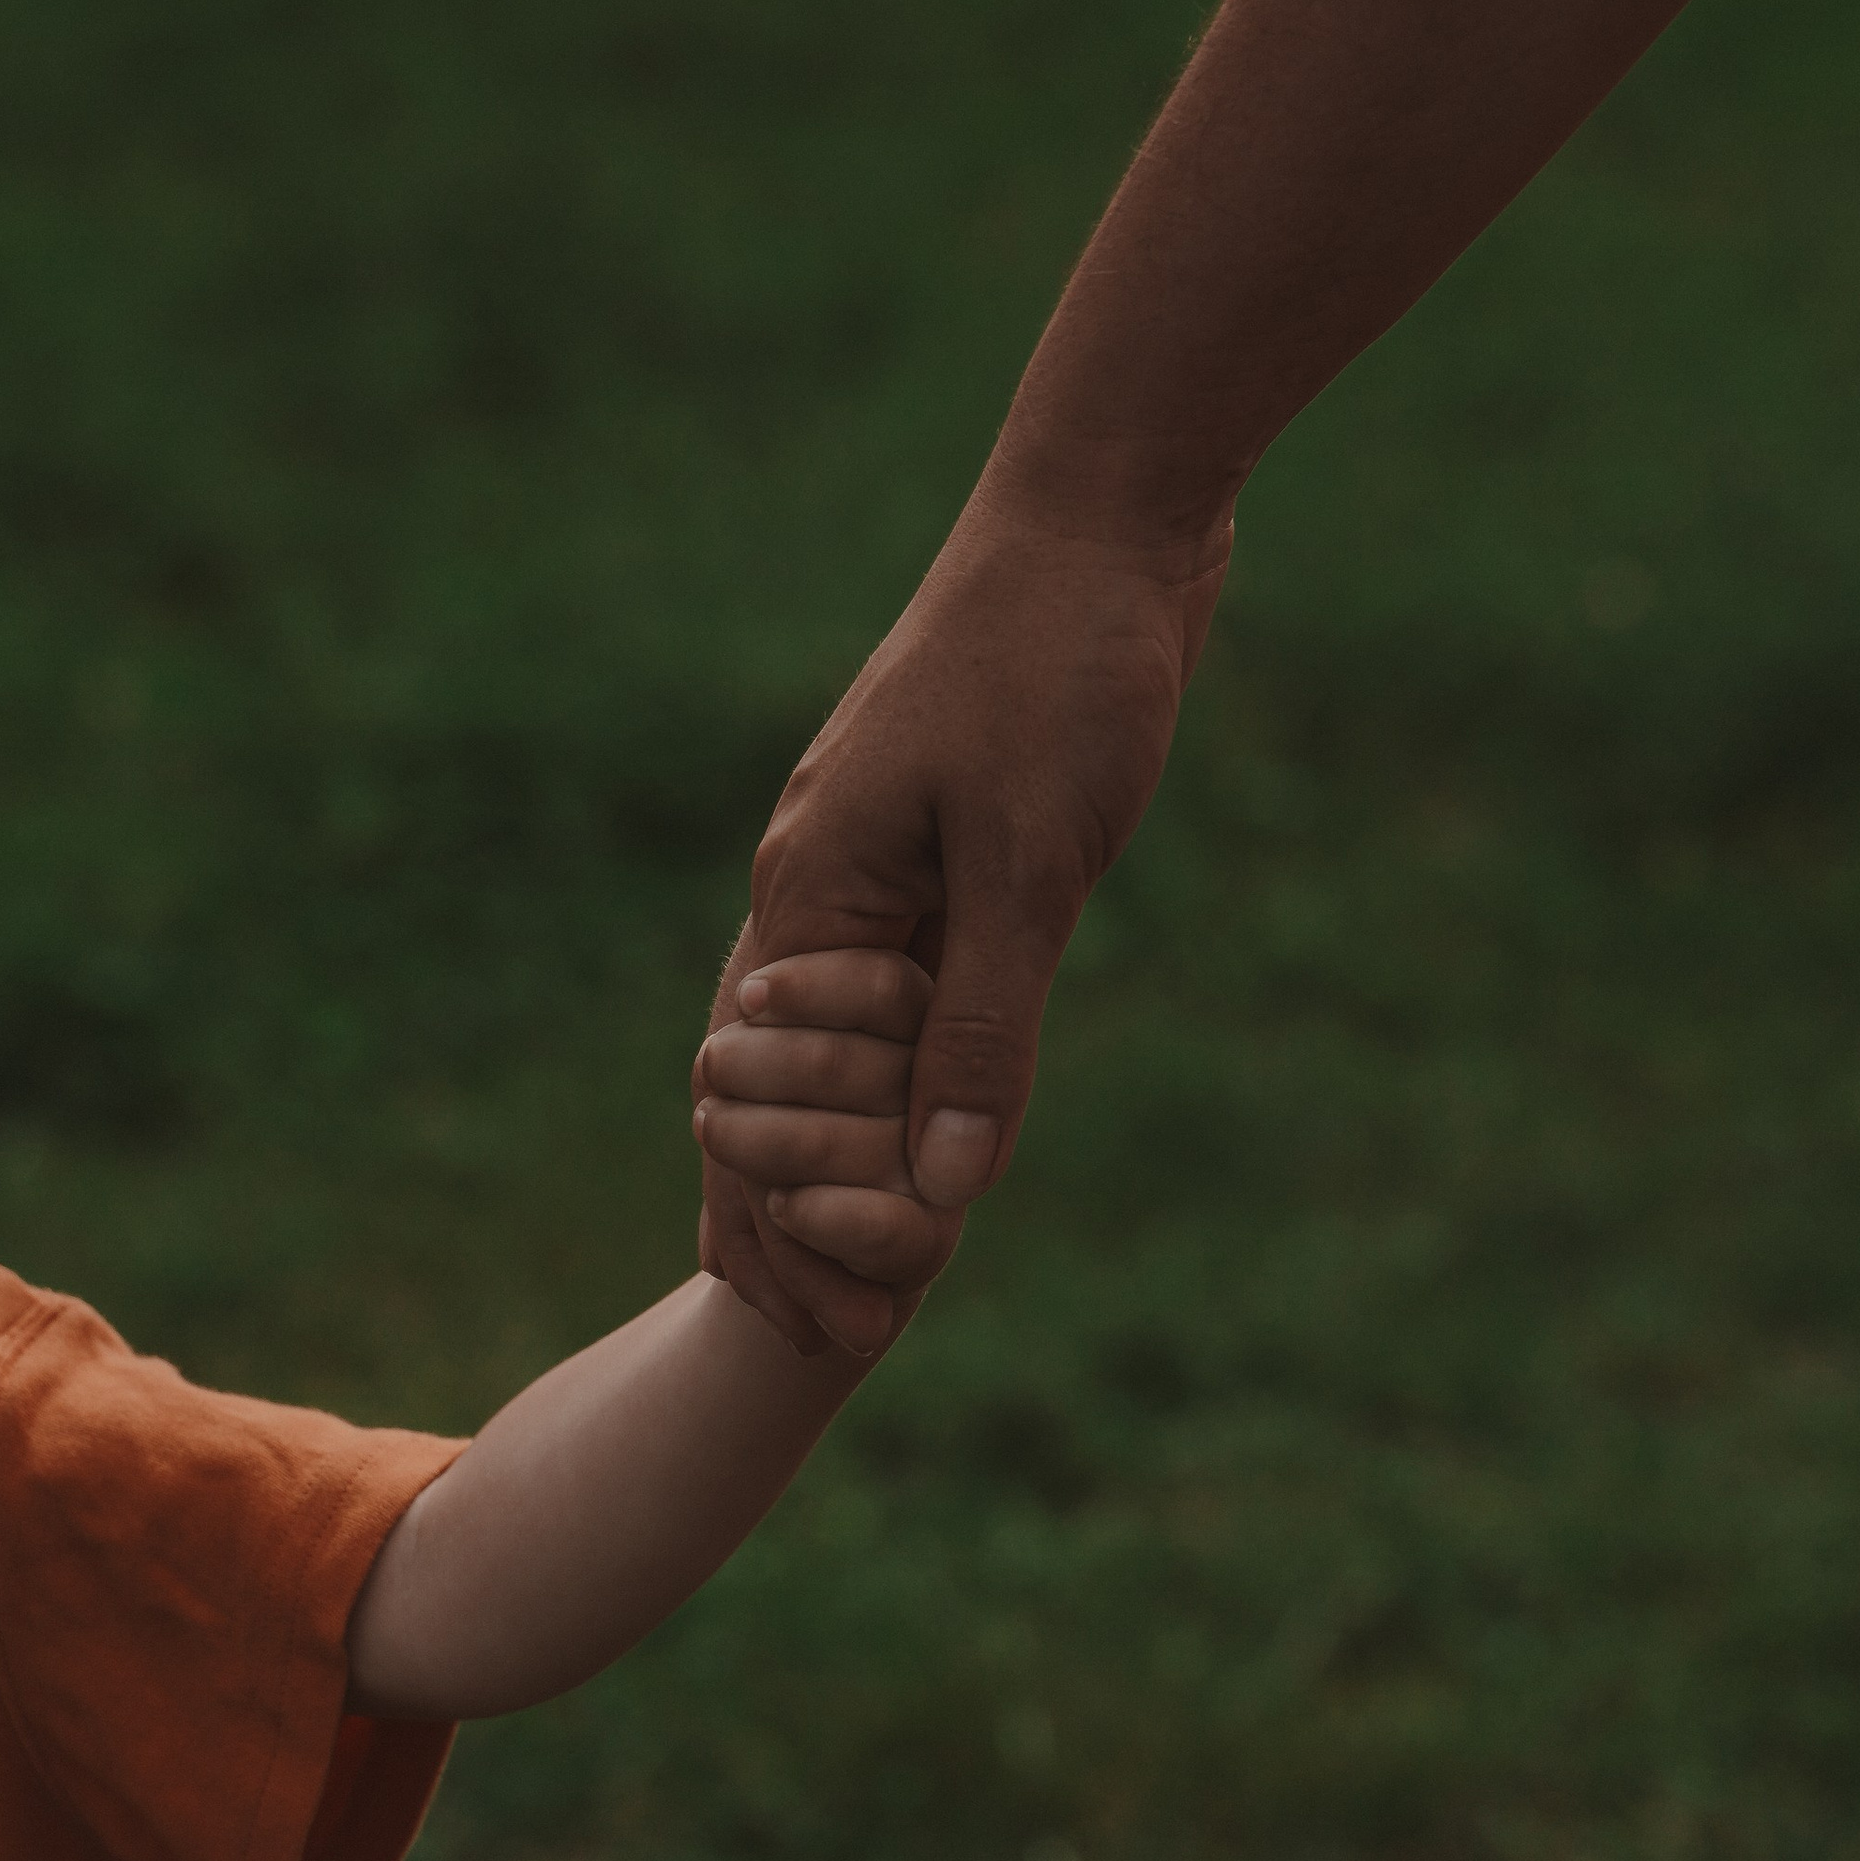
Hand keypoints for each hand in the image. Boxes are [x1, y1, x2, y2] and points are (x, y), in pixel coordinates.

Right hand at [700, 486, 1226, 1353]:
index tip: (838, 1339)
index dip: (787, 1231)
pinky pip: (898, 1000)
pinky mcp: (943, 848)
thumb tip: (946, 1188)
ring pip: (835, 1054)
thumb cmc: (1057, 666)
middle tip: (859, 1345)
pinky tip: (924, 1135)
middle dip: (806, 1221)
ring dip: (855, 1163)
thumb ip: (984, 1027)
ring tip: (885, 1275)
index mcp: (808, 901)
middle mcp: (817, 896)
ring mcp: (873, 870)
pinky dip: (903, 1085)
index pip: (755, 1108)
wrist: (1104, 515)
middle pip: (774, 1096)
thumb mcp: (1031, 860)